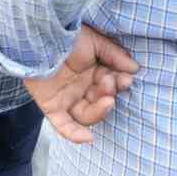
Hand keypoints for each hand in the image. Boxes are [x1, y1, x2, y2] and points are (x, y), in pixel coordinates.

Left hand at [22, 25, 138, 144]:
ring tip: (107, 101)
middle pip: (100, 102)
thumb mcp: (96, 42)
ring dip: (99, 112)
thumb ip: (115, 55)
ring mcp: (66, 99)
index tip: (125, 78)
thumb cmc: (69, 37)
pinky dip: (75, 135)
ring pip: (87, 116)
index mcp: (91, 73)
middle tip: (110, 83)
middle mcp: (80, 88)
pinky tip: (89, 138)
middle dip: (108, 94)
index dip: (118, 85)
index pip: (109, 86)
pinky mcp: (52, 106)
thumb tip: (134, 68)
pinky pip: (64, 126)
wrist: (42, 37)